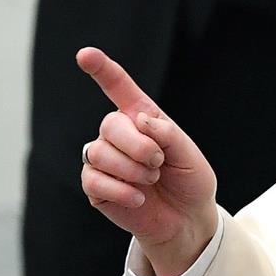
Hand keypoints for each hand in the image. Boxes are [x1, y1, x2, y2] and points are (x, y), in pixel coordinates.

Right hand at [76, 47, 218, 275]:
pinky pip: (93, 180)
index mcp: (141, 118)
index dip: (102, 69)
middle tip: (158, 164)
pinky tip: (138, 198)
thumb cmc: (189, 182)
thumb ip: (168, 133)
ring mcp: (104, 160)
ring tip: (150, 181)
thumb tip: (139, 121)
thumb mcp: (189, 155)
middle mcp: (118, 135)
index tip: (85, 55)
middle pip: (110, 125)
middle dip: (138, 147)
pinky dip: (120, 190)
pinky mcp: (95, 187)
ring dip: (131, 170)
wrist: (186, 220)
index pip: (118, 87)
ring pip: (99, 153)